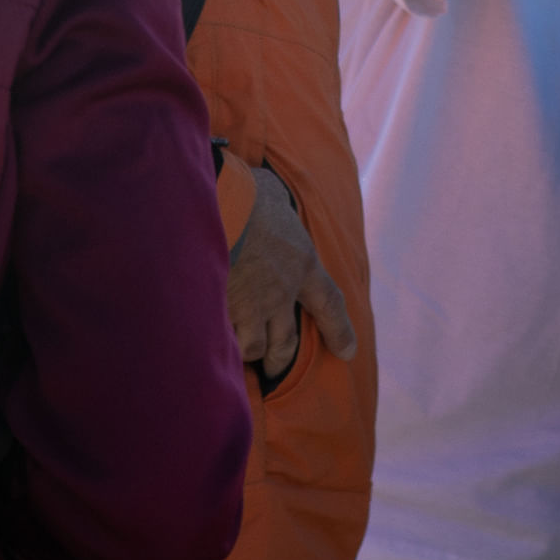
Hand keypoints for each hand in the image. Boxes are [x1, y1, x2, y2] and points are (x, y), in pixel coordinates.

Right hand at [226, 164, 356, 384]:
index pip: (330, 303)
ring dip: (248, 352)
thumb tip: (268, 196)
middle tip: (274, 365)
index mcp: (302, 263)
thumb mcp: (274, 195)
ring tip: (238, 353)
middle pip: (286, 343)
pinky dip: (219, 346)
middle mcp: (281, 294)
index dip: (340, 330)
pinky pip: (223, 343)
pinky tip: (212, 344)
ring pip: (253, 348)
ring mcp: (251, 308)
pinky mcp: (220, 314)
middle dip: (280, 358)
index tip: (347, 352)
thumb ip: (276, 207)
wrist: (219, 210)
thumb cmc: (248, 194)